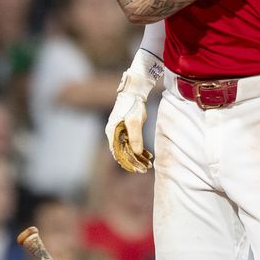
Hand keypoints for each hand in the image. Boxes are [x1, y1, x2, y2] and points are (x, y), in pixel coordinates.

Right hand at [105, 50, 161, 172]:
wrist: (134, 90)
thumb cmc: (133, 104)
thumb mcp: (135, 121)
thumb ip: (135, 137)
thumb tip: (136, 152)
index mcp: (112, 132)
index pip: (117, 153)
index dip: (127, 163)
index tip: (137, 169)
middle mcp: (112, 133)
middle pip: (121, 152)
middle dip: (133, 162)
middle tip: (144, 169)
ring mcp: (118, 131)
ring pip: (126, 148)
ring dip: (136, 157)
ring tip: (147, 164)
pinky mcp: (124, 128)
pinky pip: (129, 142)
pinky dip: (137, 149)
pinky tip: (147, 154)